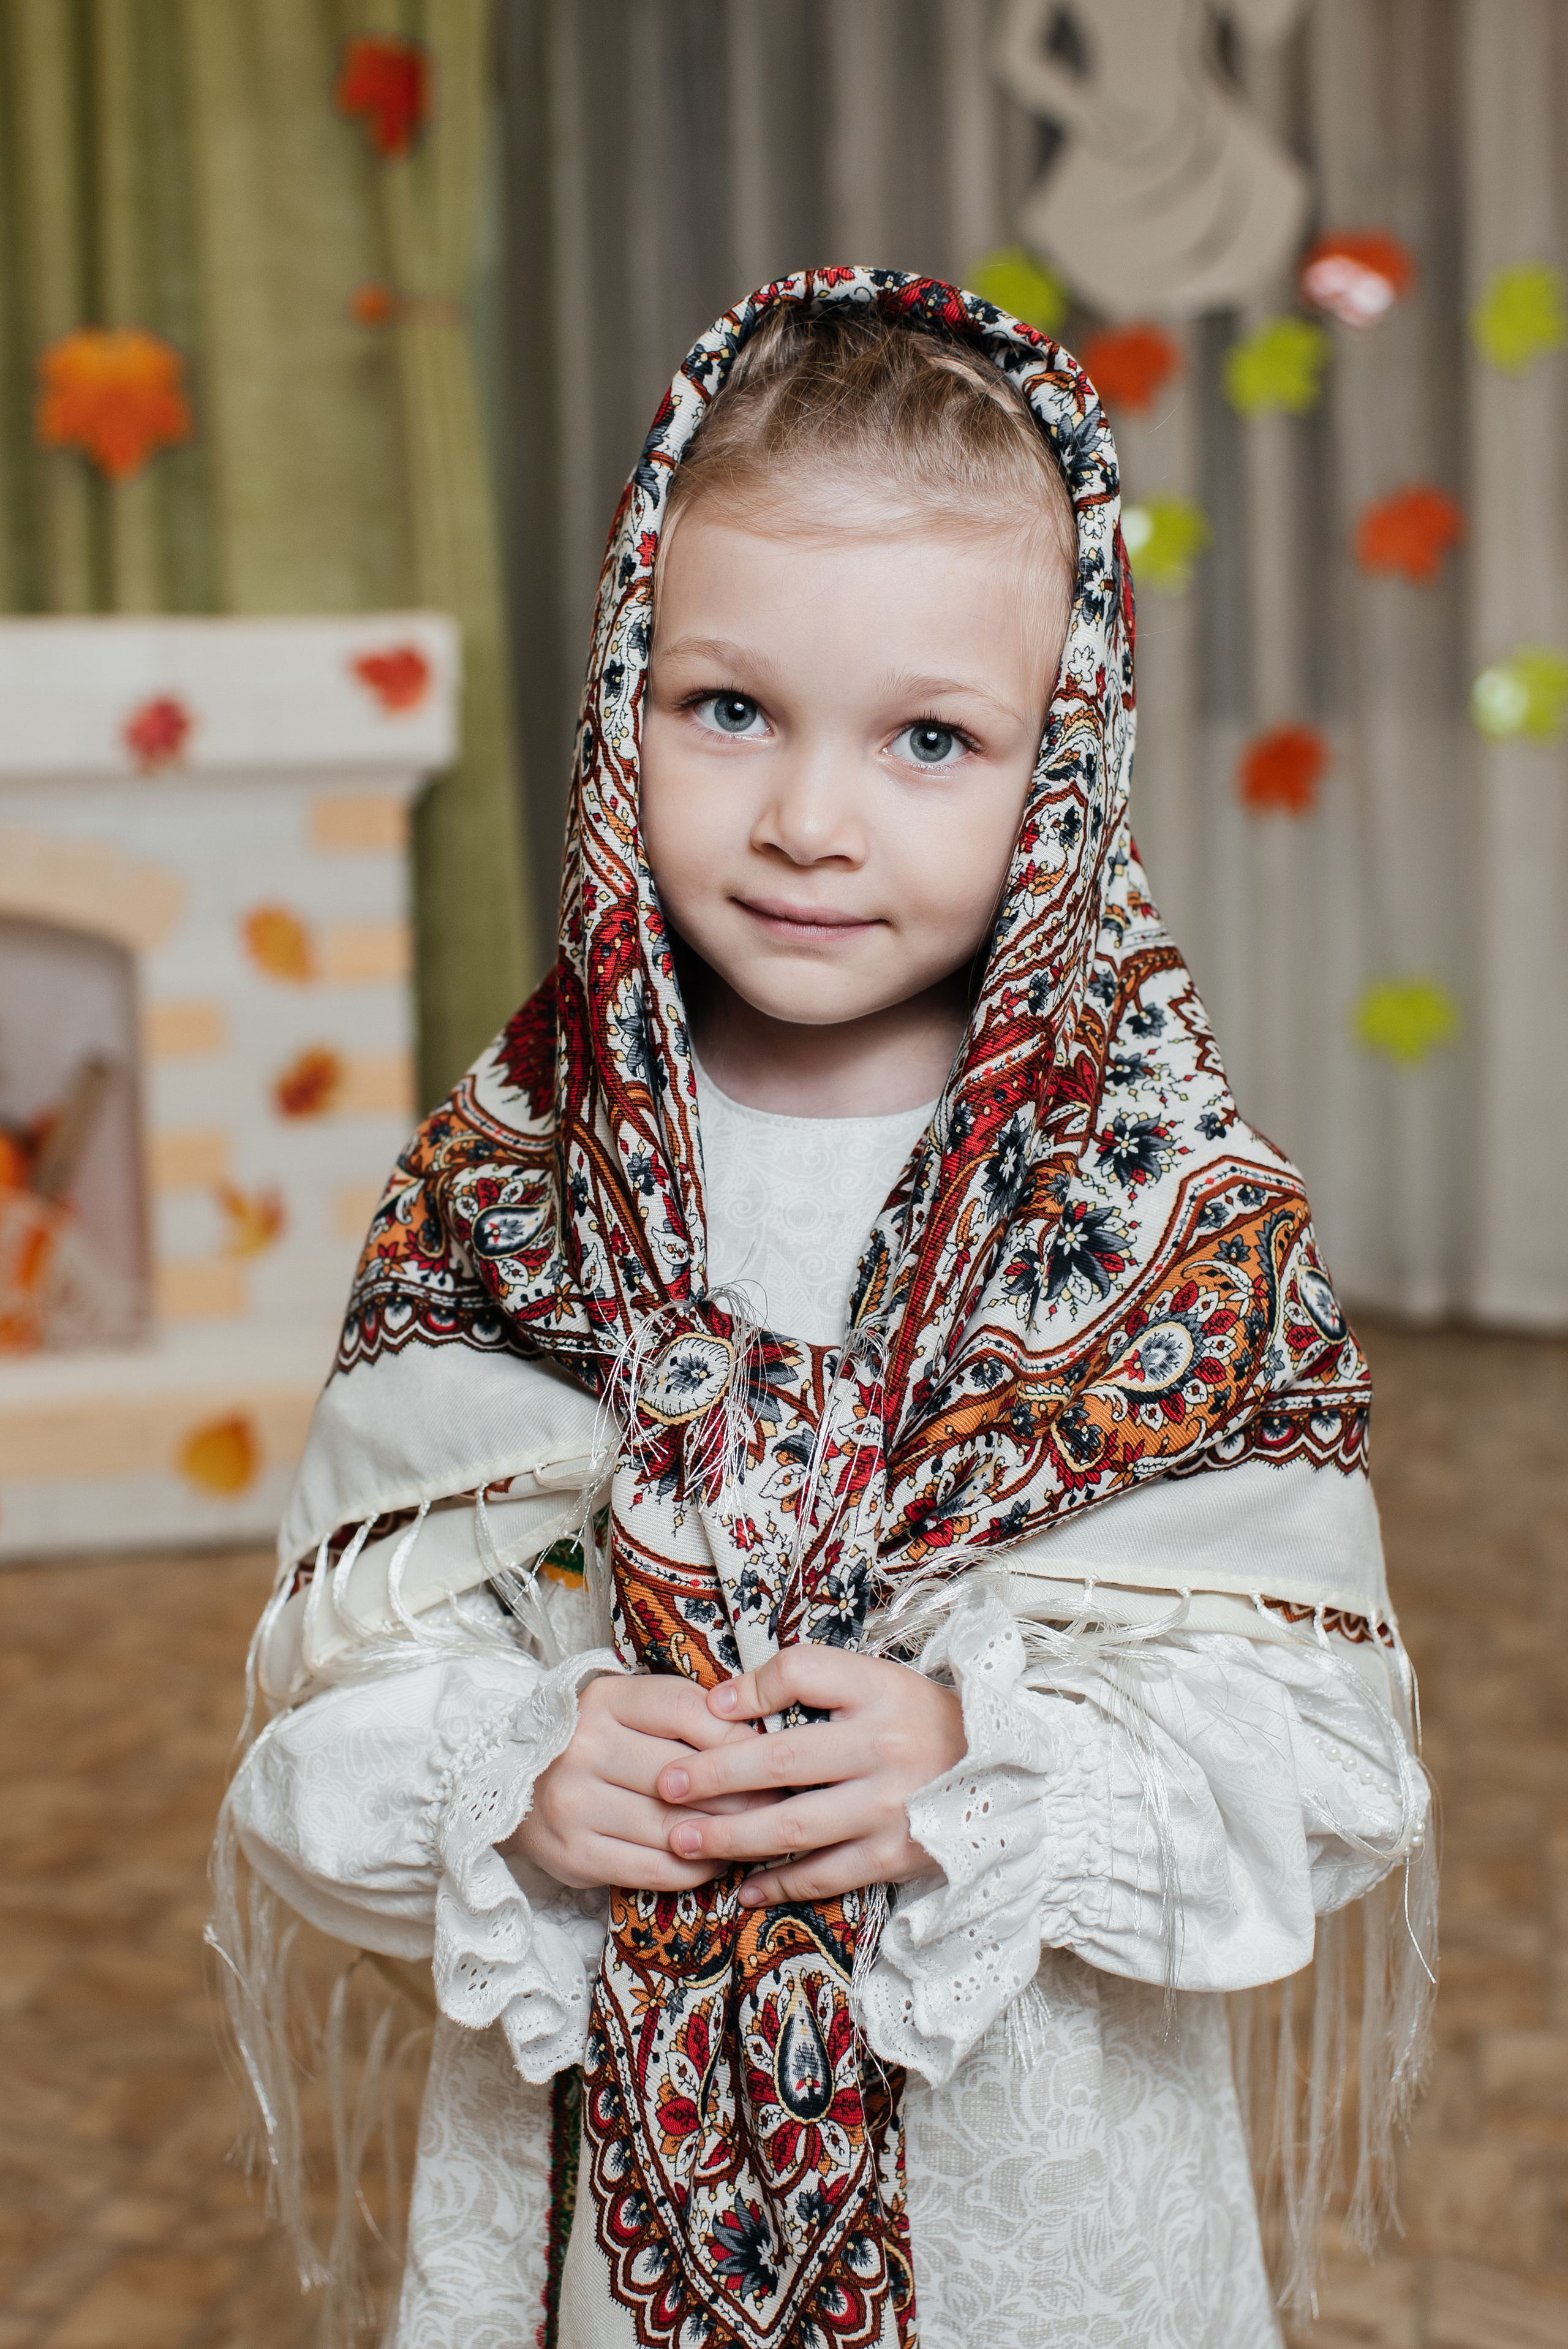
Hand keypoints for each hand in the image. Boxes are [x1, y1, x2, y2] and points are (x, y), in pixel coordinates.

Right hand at [499, 1673, 776, 1892]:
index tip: (772, 1753)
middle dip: (745, 1793)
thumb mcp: (631, 1705)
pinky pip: (653, 1870)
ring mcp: (574, 1804)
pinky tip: (715, 1859)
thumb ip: (687, 1712)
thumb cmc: (595, 1737)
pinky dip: (695, 1868)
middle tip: (783, 1803)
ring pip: (675, 1828)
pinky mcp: (574, 1854)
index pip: (687, 1711)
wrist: (508, 1778)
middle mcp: (582, 1748)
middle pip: (686, 1777)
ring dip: (727, 1836)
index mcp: (602, 1698)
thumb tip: (763, 1737)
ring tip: (758, 1833)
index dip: (738, 1736)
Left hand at [654, 1645, 965, 1907]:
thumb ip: (808, 1681)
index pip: (803, 1673)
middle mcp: (884, 1747)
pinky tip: (744, 1887)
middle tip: (664, 1785)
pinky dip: (780, 1883)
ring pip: (794, 1826)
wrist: (1002, 1775)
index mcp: (879, 1691)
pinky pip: (825, 1874)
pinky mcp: (896, 1856)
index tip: (708, 1706)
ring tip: (682, 1839)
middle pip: (781, 1760)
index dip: (750, 1688)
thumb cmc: (919, 1721)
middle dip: (714, 1775)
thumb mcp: (876, 1681)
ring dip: (732, 1835)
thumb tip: (723, 1700)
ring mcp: (891, 1807)